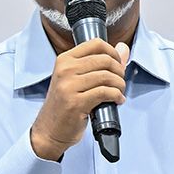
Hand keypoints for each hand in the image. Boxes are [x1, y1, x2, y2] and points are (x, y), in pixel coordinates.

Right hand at [29, 39, 129, 160]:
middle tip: (120, 81)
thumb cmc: (65, 103)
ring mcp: (69, 86)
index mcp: (64, 59)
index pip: (96, 43)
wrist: (50, 129)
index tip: (117, 64)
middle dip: (119, 71)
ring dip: (120, 85)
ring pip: (107, 76)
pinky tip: (117, 100)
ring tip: (119, 92)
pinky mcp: (76, 103)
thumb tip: (124, 47)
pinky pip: (105, 92)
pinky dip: (117, 96)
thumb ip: (101, 62)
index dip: (113, 52)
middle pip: (105, 60)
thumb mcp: (78, 79)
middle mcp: (65, 70)